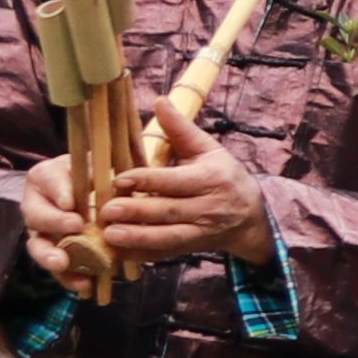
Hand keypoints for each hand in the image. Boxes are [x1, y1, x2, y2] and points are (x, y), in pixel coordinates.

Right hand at [14, 153, 90, 282]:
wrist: (95, 189)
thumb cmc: (95, 171)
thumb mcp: (97, 162)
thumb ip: (97, 167)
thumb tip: (104, 179)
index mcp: (45, 176)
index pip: (50, 180)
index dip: (59, 191)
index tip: (71, 202)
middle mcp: (36, 204)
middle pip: (36, 215)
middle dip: (53, 223)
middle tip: (74, 227)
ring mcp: (41, 231)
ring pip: (39, 245)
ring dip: (50, 256)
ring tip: (63, 264)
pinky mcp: (55, 251)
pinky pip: (57, 267)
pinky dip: (68, 277)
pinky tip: (84, 285)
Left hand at [96, 107, 270, 267]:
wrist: (252, 216)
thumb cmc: (224, 176)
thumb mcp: (209, 150)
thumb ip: (181, 129)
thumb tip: (159, 101)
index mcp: (210, 178)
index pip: (174, 181)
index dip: (146, 180)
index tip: (119, 179)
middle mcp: (208, 207)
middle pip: (168, 211)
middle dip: (137, 212)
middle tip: (106, 210)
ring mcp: (200, 231)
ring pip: (167, 237)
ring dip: (138, 238)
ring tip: (110, 234)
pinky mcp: (192, 249)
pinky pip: (166, 254)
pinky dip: (143, 256)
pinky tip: (120, 253)